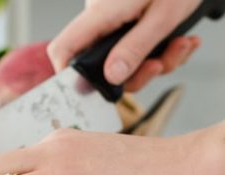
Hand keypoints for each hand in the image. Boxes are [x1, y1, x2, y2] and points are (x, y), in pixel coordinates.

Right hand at [47, 0, 201, 90]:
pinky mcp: (126, 22)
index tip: (88, 92)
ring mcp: (112, 21)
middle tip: (160, 64)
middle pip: (99, 64)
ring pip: (122, 60)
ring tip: (181, 45)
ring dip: (156, 62)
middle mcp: (100, 18)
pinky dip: (160, 51)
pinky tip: (178, 40)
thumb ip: (136, 47)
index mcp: (101, 12)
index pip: (64, 48)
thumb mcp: (163, 15)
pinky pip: (134, 49)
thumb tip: (112, 77)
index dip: (67, 75)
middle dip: (136, 74)